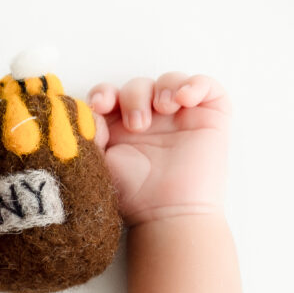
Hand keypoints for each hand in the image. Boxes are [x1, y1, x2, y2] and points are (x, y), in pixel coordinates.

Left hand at [84, 72, 229, 224]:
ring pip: (170, 80)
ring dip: (163, 87)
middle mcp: (151, 118)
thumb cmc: (134, 194)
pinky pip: (207, 85)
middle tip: (137, 125)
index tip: (100, 104)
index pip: (111, 94)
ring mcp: (181, 117)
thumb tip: (84, 112)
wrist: (168, 212)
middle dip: (134, 96)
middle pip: (139, 85)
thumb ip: (87, 133)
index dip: (104, 92)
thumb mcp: (97, 161)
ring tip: (164, 108)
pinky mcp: (209, 117)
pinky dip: (195, 84)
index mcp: (120, 127)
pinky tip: (184, 99)